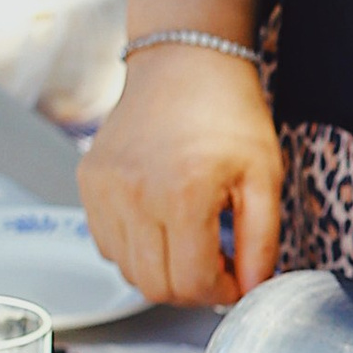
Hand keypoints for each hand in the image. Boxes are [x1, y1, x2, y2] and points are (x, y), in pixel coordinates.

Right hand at [80, 42, 279, 307]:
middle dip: (192, 288)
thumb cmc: (228, 110)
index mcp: (183, 194)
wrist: (184, 59)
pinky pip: (106, 242)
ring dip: (162, 270)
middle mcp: (135, 195)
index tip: (236, 278)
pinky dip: (134, 247)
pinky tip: (162, 222)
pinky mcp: (88, 181)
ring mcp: (104, 189)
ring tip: (190, 240)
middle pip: (155, 286)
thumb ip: (263, 240)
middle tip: (216, 264)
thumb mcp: (265, 174)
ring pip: (127, 270)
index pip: (192, 283)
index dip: (221, 292)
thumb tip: (256, 288)